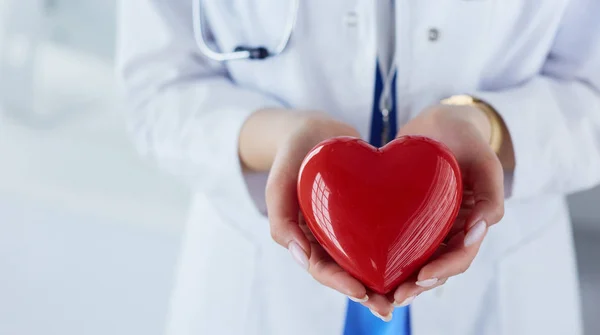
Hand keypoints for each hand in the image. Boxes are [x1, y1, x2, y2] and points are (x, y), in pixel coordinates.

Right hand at [265, 113, 395, 319]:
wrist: (315, 129)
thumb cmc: (292, 154)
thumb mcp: (278, 182)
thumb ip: (280, 218)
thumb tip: (300, 256)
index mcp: (304, 236)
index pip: (321, 267)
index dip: (340, 283)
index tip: (362, 292)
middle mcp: (326, 236)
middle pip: (346, 271)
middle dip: (366, 292)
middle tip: (389, 306)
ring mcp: (346, 226)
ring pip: (365, 259)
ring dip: (383, 279)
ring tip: (405, 293)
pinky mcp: (366, 213)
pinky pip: (380, 234)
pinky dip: (395, 249)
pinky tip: (416, 257)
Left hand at [391, 104, 504, 306]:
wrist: (437, 122)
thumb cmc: (464, 136)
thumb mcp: (485, 158)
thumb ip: (492, 193)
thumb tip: (480, 230)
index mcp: (472, 220)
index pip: (461, 255)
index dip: (444, 270)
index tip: (422, 277)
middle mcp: (450, 228)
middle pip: (437, 266)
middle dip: (418, 285)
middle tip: (395, 297)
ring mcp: (428, 224)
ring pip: (417, 260)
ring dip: (401, 279)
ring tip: (380, 294)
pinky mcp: (406, 217)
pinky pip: (398, 241)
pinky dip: (387, 257)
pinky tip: (365, 266)